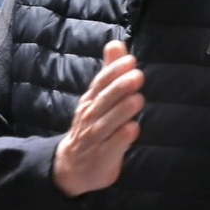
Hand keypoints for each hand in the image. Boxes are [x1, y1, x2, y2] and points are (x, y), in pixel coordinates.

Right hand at [53, 40, 143, 196]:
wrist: (72, 166)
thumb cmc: (91, 126)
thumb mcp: (97, 98)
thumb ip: (109, 72)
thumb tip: (117, 44)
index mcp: (91, 101)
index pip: (101, 83)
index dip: (114, 71)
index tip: (130, 60)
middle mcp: (91, 117)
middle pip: (105, 100)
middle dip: (120, 88)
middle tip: (137, 76)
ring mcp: (95, 138)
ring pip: (108, 123)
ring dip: (122, 111)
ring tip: (138, 99)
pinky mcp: (102, 157)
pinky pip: (112, 147)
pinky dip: (122, 138)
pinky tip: (133, 129)